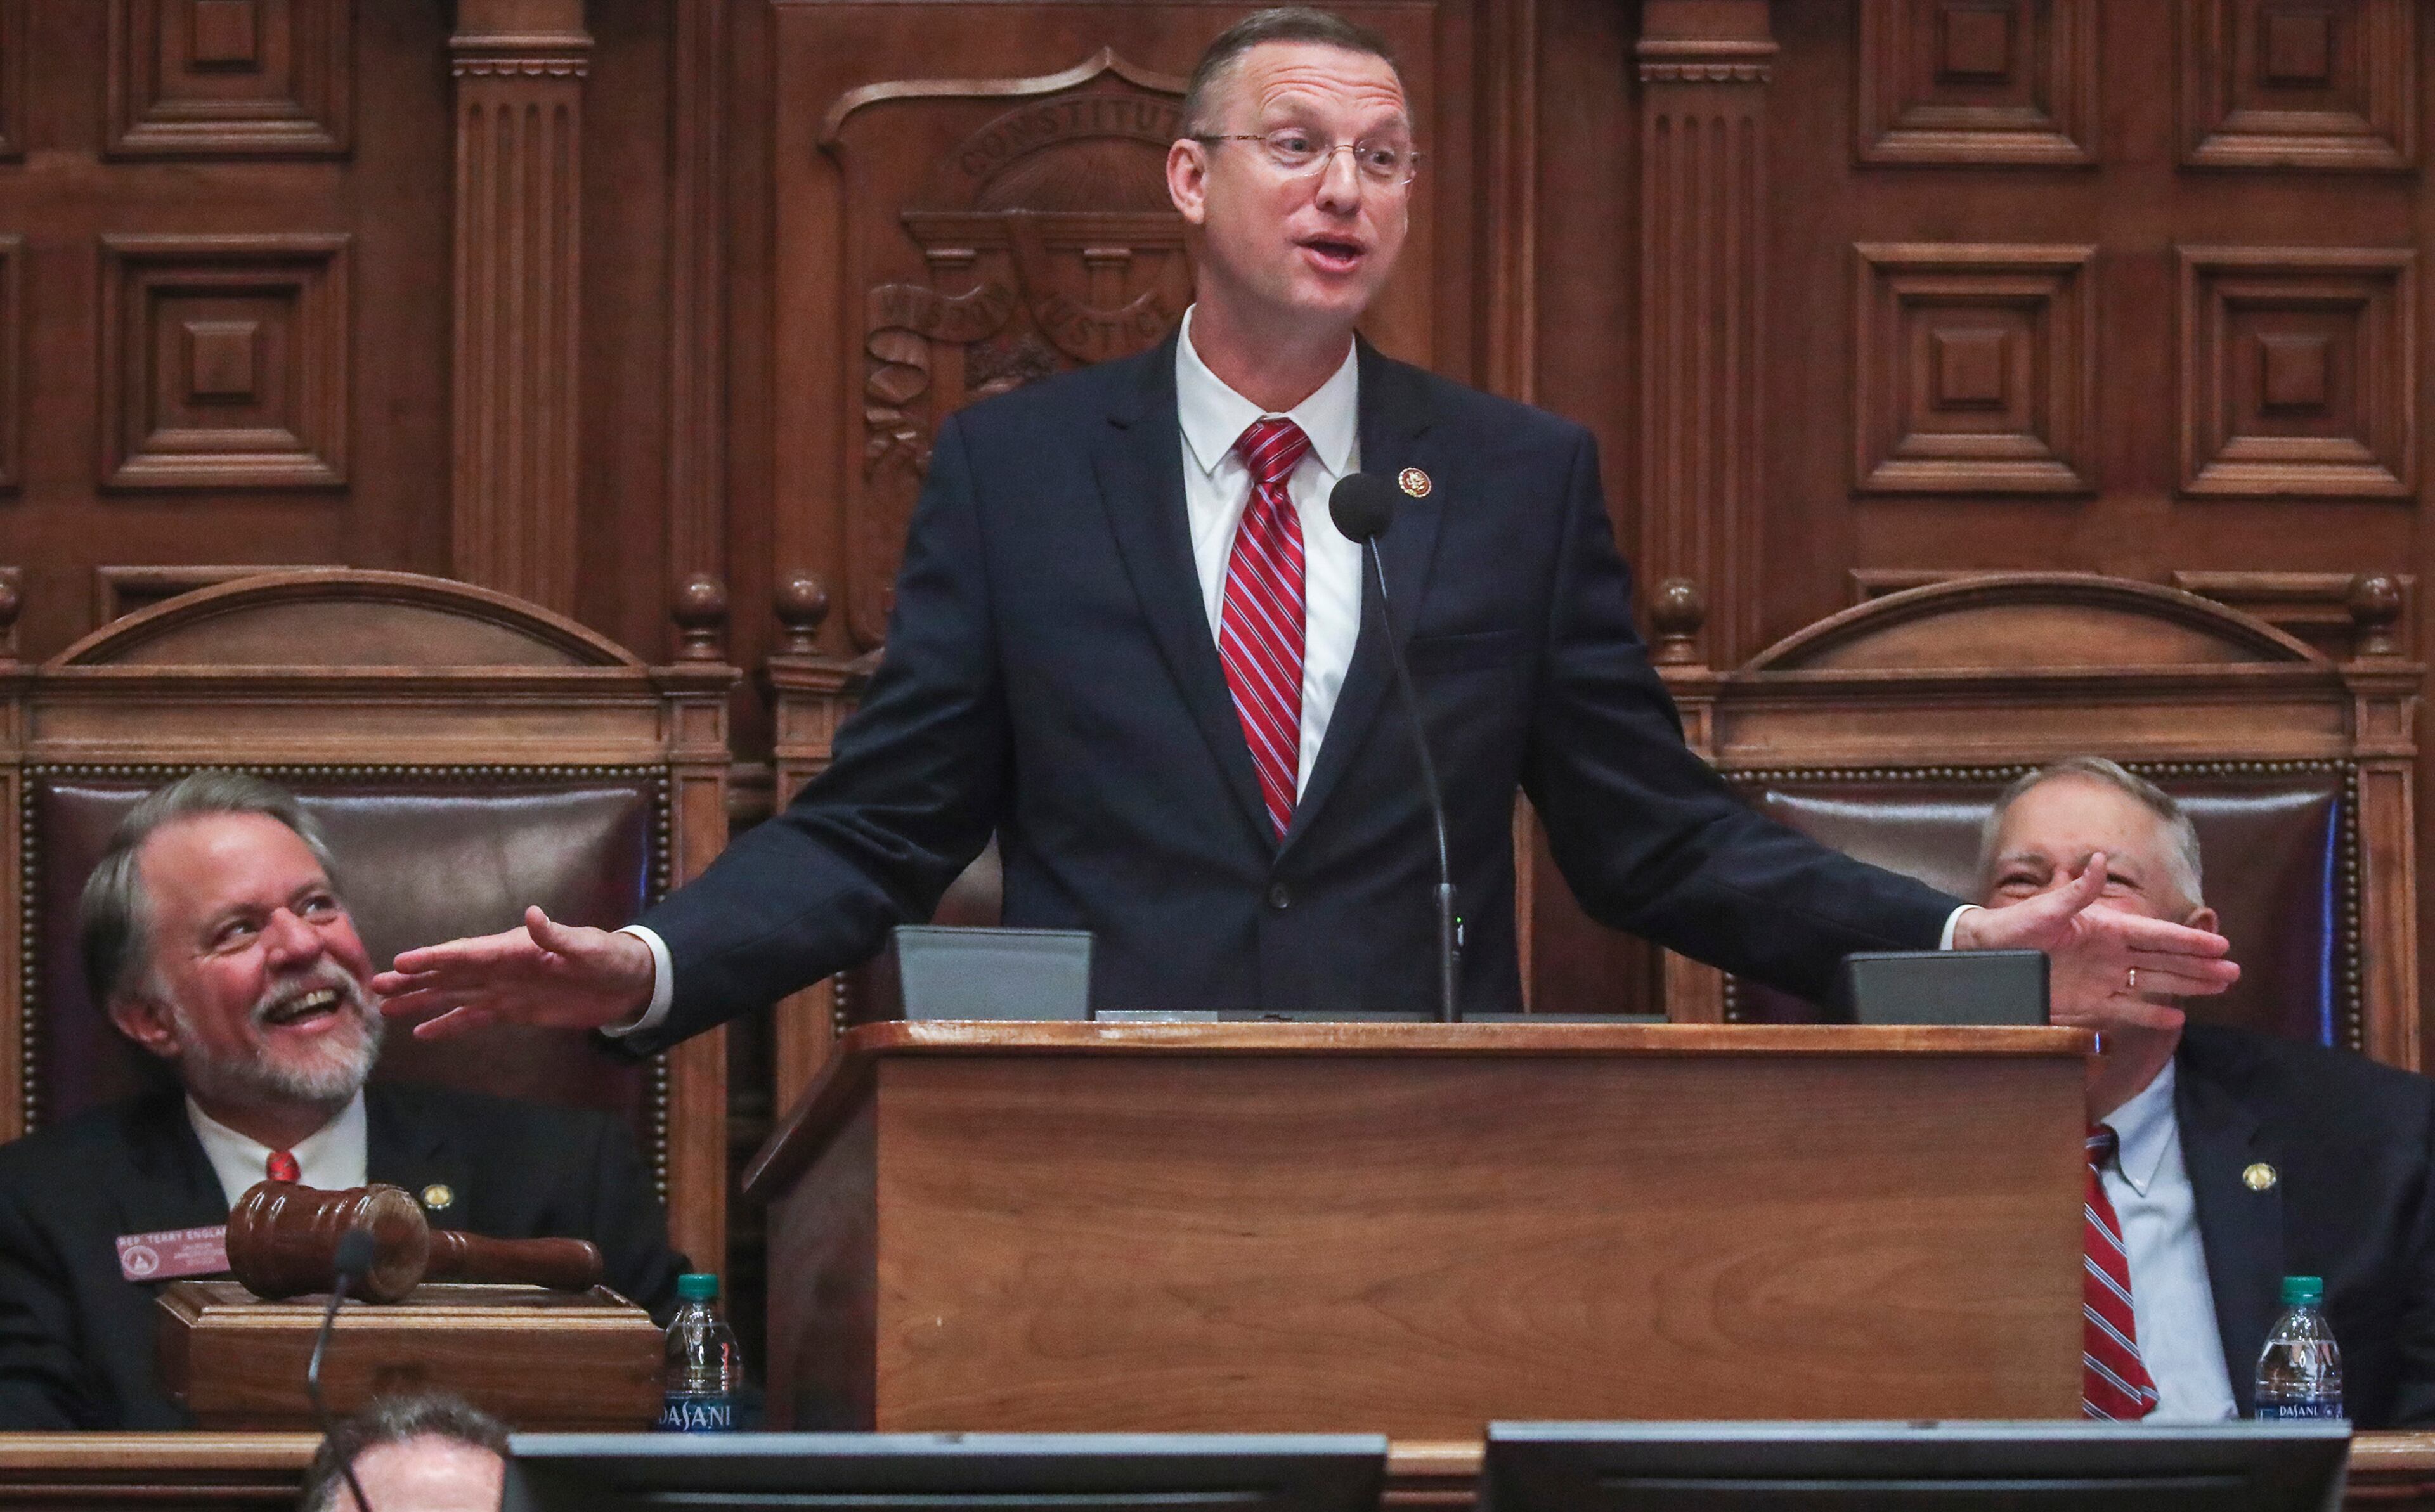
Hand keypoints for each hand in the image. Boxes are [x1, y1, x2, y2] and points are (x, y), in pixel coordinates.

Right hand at [372, 906, 654, 1039]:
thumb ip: (558, 937)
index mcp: (516, 948)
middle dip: (415, 979)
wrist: (629, 982)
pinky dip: (449, 1024)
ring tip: (386, 1007)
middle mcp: (503, 967)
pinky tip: (421, 1033)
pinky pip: (475, 1017)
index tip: (401, 962)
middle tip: (375, 986)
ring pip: (455, 994)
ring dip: (422, 1001)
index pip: (468, 953)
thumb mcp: (588, 948)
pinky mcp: (515, 1010)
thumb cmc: (610, 958)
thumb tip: (534, 914)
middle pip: (451, 973)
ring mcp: (506, 989)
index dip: (435, 957)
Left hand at [1951, 853, 2238, 1033]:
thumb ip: (2077, 892)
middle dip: (2199, 966)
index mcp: (2105, 928)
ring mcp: (2102, 978)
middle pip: (2164, 960)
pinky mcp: (2088, 1002)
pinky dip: (2150, 1014)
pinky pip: (2127, 1008)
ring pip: (2154, 983)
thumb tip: (2098, 860)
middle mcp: (2110, 953)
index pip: (2156, 935)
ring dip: (2186, 986)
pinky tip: (2177, 1017)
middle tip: (2234, 972)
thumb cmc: (2013, 928)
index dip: (2188, 940)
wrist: (1984, 956)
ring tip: (2219, 988)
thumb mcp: (2045, 909)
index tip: (2220, 943)